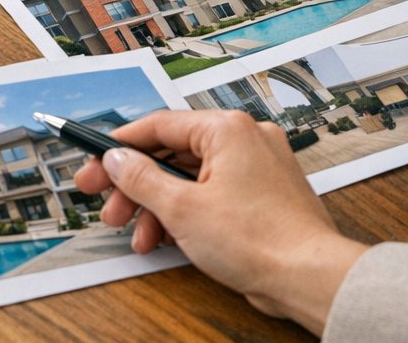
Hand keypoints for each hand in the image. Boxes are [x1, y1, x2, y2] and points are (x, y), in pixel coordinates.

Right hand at [74, 111, 367, 335]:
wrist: (313, 281)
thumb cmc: (262, 241)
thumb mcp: (181, 208)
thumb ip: (140, 178)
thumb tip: (116, 159)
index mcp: (226, 128)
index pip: (157, 126)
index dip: (119, 146)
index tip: (95, 161)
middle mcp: (244, 138)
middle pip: (171, 154)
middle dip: (135, 186)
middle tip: (106, 204)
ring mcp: (256, 166)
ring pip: (189, 178)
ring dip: (157, 206)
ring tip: (136, 234)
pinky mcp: (262, 194)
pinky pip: (211, 193)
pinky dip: (186, 213)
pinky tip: (166, 238)